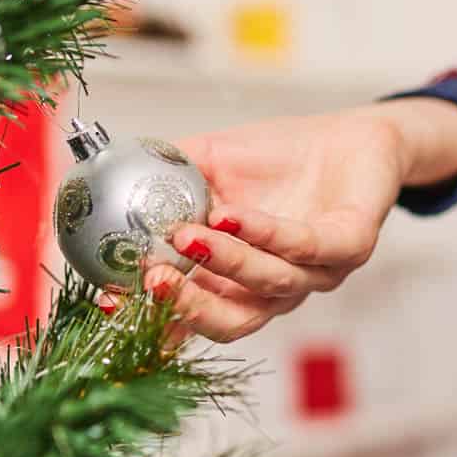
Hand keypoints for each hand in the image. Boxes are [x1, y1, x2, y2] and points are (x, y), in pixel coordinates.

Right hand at [142, 98, 456, 342]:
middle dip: (189, 305)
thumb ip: (164, 179)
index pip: (195, 317)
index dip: (156, 317)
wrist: (353, 134)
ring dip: (226, 262)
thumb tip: (104, 183)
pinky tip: (232, 213)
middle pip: (233, 323)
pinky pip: (307, 247)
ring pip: (271, 284)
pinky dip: (266, 233)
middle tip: (151, 277)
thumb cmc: (279, 156)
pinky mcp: (353, 246)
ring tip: (188, 232)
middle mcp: (279, 289)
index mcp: (241, 282)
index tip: (112, 301)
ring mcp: (319, 273)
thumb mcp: (209, 163)